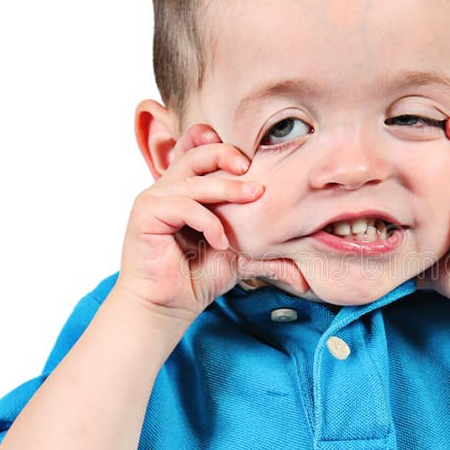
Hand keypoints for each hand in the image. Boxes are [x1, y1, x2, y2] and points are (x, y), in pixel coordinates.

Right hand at [115, 123, 307, 324]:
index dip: (217, 143)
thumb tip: (304, 276)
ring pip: (193, 179)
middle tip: (252, 170)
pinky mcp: (145, 214)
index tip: (247, 157)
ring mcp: (155, 198)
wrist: (168, 306)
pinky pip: (182, 205)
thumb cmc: (197, 277)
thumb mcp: (239, 259)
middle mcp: (168, 188)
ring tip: (254, 197)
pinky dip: (207, 221)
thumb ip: (267, 256)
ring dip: (227, 188)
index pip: (198, 149)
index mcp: (186, 189)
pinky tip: (221, 242)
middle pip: (196, 153)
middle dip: (226, 155)